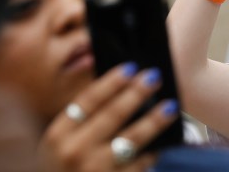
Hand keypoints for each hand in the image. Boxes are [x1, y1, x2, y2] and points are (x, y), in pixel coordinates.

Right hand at [40, 64, 178, 171]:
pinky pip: (139, 163)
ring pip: (131, 139)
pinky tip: (163, 141)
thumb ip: (82, 117)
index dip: (111, 82)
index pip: (88, 101)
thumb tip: (119, 82)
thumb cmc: (65, 167)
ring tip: (170, 106)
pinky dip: (152, 151)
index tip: (131, 67)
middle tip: (155, 76)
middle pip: (112, 115)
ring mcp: (94, 169)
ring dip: (154, 120)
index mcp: (58, 134)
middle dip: (136, 93)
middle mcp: (73, 151)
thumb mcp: (60, 142)